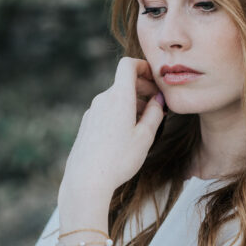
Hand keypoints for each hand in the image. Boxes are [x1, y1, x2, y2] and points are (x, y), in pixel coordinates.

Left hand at [59, 56, 165, 201]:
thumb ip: (155, 113)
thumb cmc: (119, 159)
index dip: (143, 66)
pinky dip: (120, 113)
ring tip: (146, 122)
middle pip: (123, 82)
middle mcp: (102, 100)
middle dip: (142, 87)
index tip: (155, 78)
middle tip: (158, 102)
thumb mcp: (145, 136)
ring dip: (132, 103)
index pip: (128, 66)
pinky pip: (106, 111)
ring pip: (115, 98)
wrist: (86, 180)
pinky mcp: (87, 124)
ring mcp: (92, 112)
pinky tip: (127, 134)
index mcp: (119, 97)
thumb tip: (158, 99)